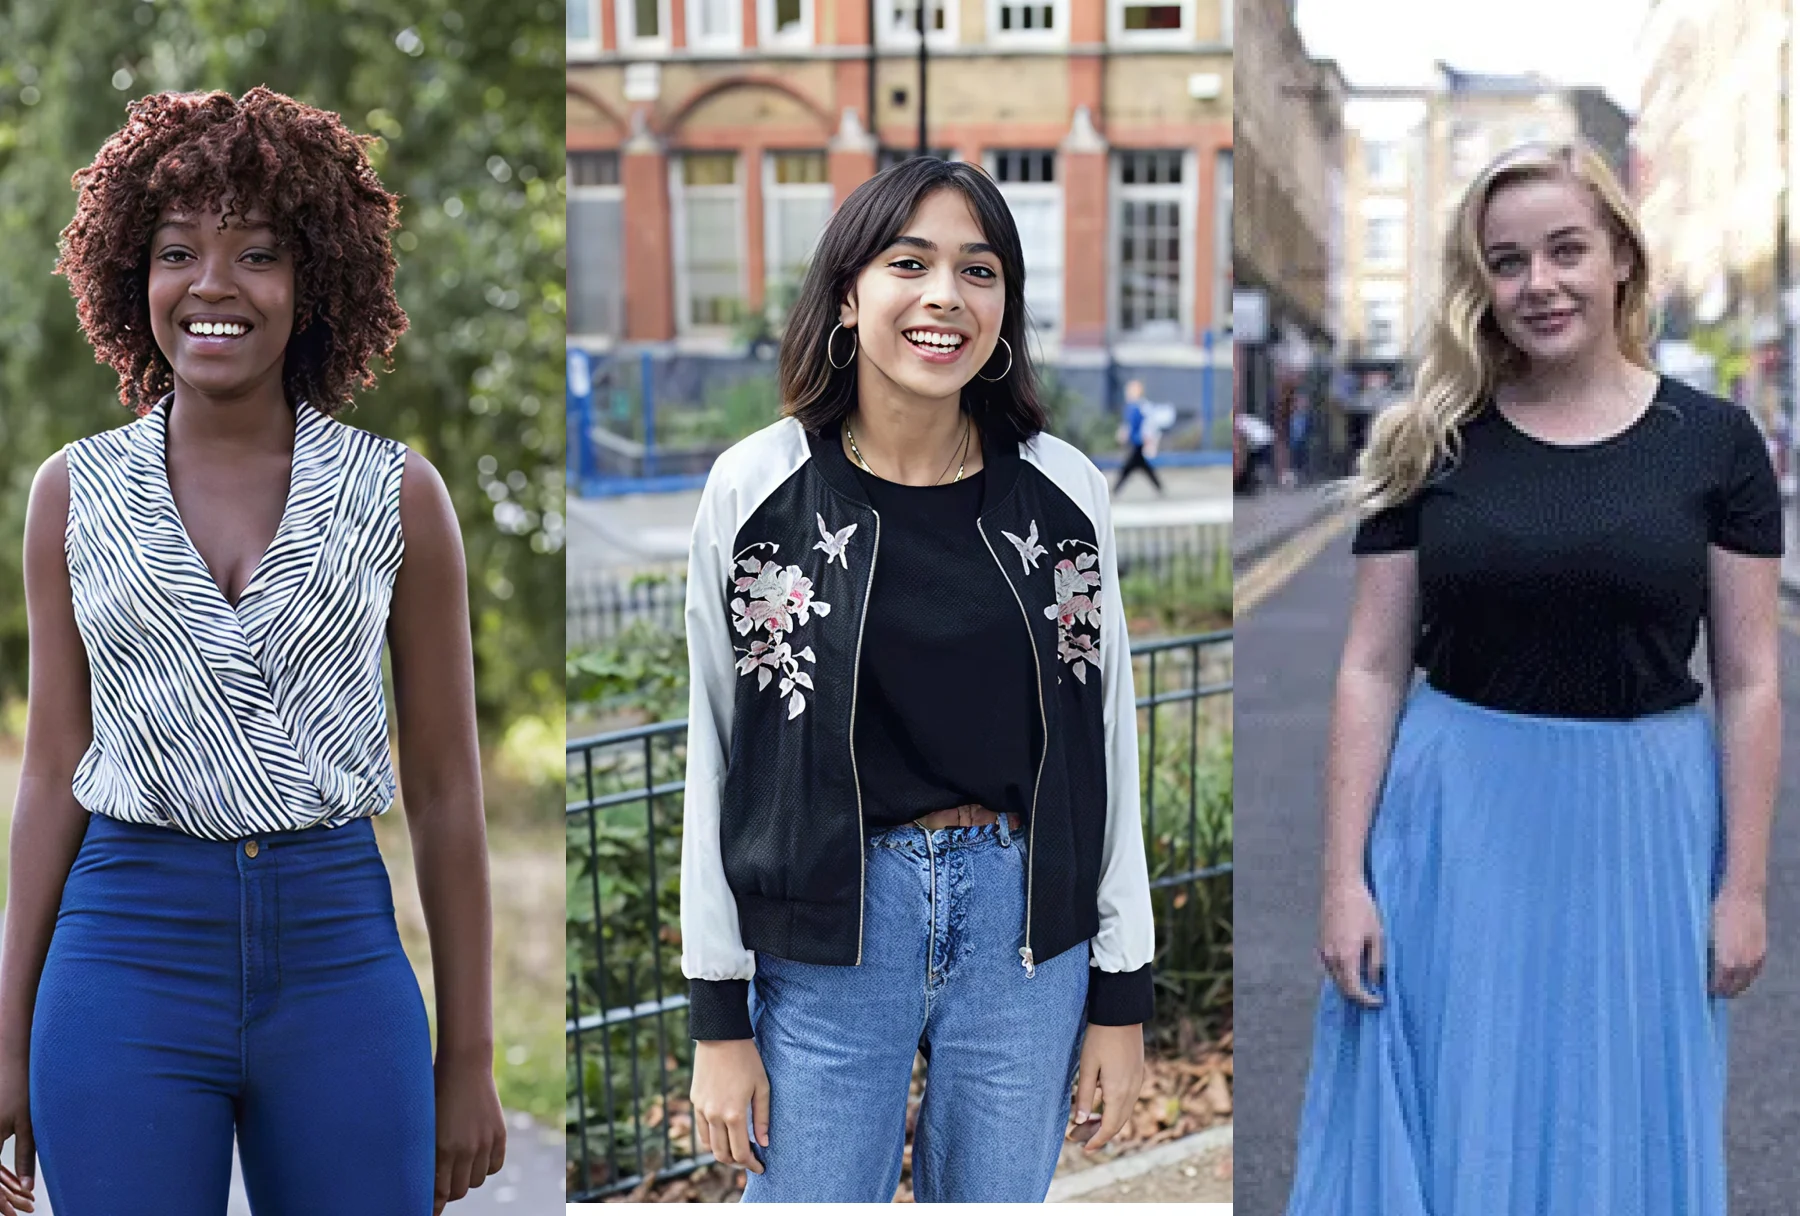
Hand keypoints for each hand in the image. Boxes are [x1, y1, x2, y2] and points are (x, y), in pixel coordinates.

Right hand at [0, 1057, 33, 1213]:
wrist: (9, 1058)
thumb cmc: (22, 1087)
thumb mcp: (28, 1123)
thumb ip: (26, 1156)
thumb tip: (28, 1186)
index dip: (0, 1201)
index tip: (12, 1214)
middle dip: (0, 1197)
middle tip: (18, 1211)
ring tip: (18, 1200)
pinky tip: (9, 1180)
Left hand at [432, 1051, 506, 1213]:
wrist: (464, 1065)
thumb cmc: (434, 1092)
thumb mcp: (424, 1124)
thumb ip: (425, 1153)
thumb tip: (425, 1181)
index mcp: (442, 1148)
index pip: (438, 1193)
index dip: (433, 1205)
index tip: (430, 1211)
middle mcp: (465, 1149)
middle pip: (459, 1190)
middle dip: (449, 1191)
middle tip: (442, 1183)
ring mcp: (485, 1142)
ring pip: (477, 1181)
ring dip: (467, 1178)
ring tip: (459, 1165)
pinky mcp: (500, 1135)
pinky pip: (494, 1166)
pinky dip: (485, 1167)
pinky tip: (476, 1158)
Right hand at [691, 1038, 769, 1174]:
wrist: (720, 1036)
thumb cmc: (747, 1060)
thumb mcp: (762, 1087)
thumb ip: (762, 1117)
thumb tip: (763, 1142)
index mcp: (734, 1114)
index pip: (740, 1152)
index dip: (751, 1164)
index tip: (760, 1167)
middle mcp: (714, 1116)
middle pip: (723, 1154)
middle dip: (737, 1163)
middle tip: (750, 1160)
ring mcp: (702, 1109)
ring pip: (709, 1145)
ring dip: (723, 1153)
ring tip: (737, 1149)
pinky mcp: (695, 1101)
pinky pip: (701, 1130)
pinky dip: (711, 1139)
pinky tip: (723, 1135)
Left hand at [1068, 1023, 1145, 1154]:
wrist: (1121, 1013)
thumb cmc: (1099, 1037)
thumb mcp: (1087, 1066)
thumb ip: (1085, 1095)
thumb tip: (1081, 1121)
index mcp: (1118, 1091)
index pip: (1110, 1126)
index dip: (1098, 1140)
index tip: (1085, 1149)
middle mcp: (1132, 1090)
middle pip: (1118, 1122)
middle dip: (1100, 1133)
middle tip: (1080, 1138)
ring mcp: (1137, 1081)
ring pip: (1124, 1111)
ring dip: (1108, 1121)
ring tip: (1087, 1123)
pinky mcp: (1137, 1072)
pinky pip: (1128, 1099)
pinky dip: (1115, 1108)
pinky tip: (1101, 1103)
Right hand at [1319, 880, 1383, 1007]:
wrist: (1341, 887)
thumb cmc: (1363, 909)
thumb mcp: (1377, 936)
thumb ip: (1376, 962)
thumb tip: (1374, 982)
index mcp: (1346, 957)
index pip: (1354, 990)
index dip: (1367, 1000)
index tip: (1379, 1001)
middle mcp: (1330, 957)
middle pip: (1342, 988)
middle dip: (1358, 995)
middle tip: (1374, 996)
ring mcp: (1323, 951)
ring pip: (1335, 978)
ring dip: (1349, 984)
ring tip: (1366, 982)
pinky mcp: (1320, 944)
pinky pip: (1330, 967)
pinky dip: (1341, 973)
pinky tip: (1353, 968)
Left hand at [1710, 888, 1766, 997]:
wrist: (1744, 895)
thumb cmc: (1720, 911)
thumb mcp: (1707, 932)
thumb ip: (1707, 952)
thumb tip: (1701, 965)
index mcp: (1725, 959)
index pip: (1719, 984)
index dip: (1711, 989)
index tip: (1705, 991)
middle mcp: (1742, 963)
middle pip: (1734, 987)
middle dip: (1724, 991)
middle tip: (1715, 992)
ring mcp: (1755, 958)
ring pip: (1747, 981)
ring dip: (1737, 986)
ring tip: (1727, 986)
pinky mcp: (1763, 951)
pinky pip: (1756, 971)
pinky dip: (1747, 976)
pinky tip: (1740, 975)